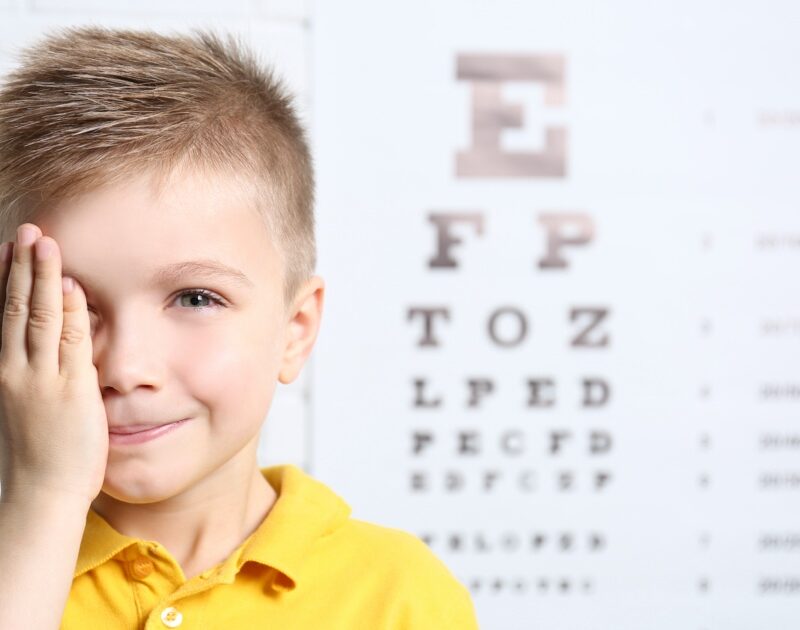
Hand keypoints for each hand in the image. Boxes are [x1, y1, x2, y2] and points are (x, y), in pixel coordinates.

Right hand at [0, 223, 108, 506]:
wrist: (40, 494)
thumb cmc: (39, 455)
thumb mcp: (27, 408)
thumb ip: (36, 376)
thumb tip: (44, 352)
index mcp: (6, 373)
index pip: (6, 317)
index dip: (9, 280)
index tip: (10, 250)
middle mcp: (16, 370)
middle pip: (18, 308)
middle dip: (22, 267)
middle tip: (29, 231)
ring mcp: (42, 379)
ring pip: (40, 317)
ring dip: (43, 277)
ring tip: (44, 243)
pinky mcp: (71, 390)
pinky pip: (71, 343)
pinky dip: (71, 312)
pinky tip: (72, 286)